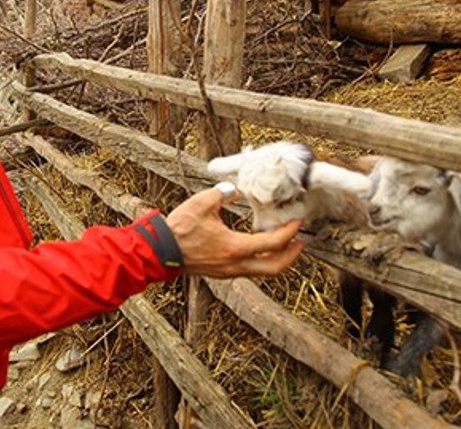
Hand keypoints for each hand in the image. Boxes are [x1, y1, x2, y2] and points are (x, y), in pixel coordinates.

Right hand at [164, 186, 303, 276]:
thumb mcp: (202, 203)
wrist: (160, 252)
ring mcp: (229, 271)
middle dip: (291, 256)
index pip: (272, 243)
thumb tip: (234, 189)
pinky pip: (250, 270)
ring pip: (262, 271)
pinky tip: (260, 248)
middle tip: (300, 242)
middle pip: (274, 268)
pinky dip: (261, 260)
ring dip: (277, 260)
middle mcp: (235, 264)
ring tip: (284, 245)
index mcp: (235, 247)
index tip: (296, 223)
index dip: (288, 232)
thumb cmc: (180, 229)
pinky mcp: (222, 272)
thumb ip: (222, 193)